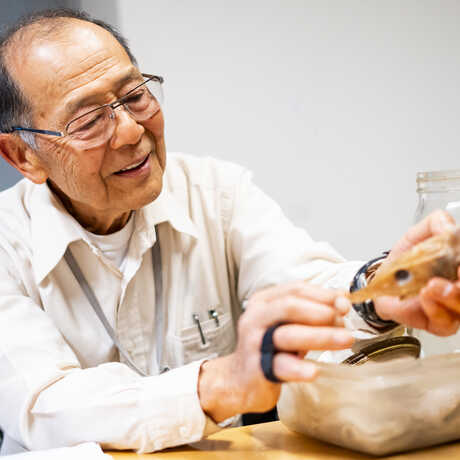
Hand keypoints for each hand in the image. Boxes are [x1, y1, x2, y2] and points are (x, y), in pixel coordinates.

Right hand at [198, 282, 353, 421]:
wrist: (239, 380)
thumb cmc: (268, 348)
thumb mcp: (287, 324)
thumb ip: (312, 312)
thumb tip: (342, 300)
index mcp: (264, 301)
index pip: (295, 289)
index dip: (323, 294)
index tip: (345, 302)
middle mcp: (256, 317)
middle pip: (290, 306)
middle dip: (321, 311)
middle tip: (344, 320)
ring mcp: (254, 343)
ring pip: (287, 334)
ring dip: (320, 336)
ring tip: (345, 340)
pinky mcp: (257, 368)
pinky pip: (279, 366)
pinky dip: (298, 368)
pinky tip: (313, 371)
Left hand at [375, 209, 459, 335]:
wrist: (382, 283)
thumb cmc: (405, 262)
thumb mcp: (418, 234)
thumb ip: (436, 224)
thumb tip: (448, 226)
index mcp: (459, 264)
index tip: (459, 262)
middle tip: (456, 271)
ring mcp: (454, 307)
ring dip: (451, 296)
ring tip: (432, 285)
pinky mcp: (440, 324)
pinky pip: (445, 322)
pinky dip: (435, 309)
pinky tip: (425, 296)